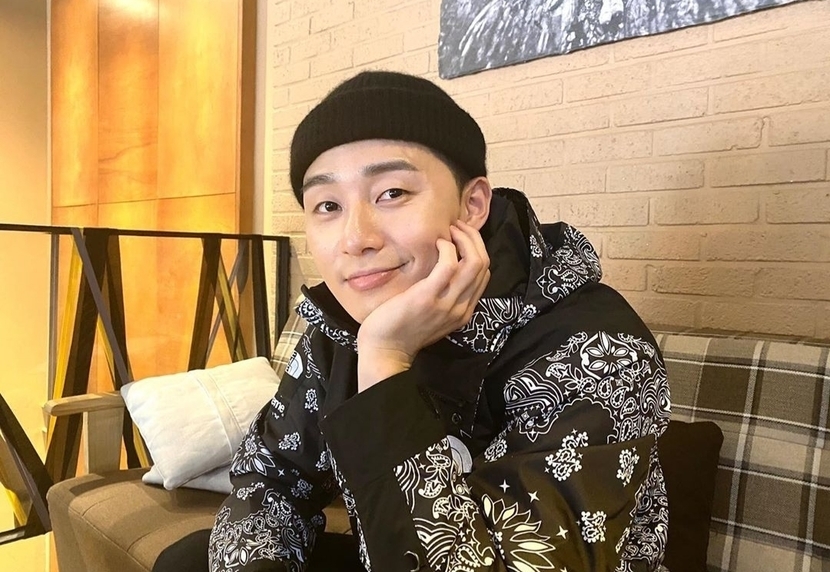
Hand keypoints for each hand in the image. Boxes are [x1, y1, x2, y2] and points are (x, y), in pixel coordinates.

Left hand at [356, 220, 489, 391]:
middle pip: (483, 264)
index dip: (477, 249)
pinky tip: (437, 243)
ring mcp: (447, 303)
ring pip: (474, 262)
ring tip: (450, 230)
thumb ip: (442, 296)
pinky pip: (450, 265)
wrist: (385, 351)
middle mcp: (461, 308)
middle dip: (473, 239)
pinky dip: (448, 248)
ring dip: (464, 239)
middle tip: (457, 227)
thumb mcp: (431, 315)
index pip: (483, 274)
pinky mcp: (429, 297)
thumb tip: (442, 269)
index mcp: (463, 312)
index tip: (461, 237)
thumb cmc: (402, 330)